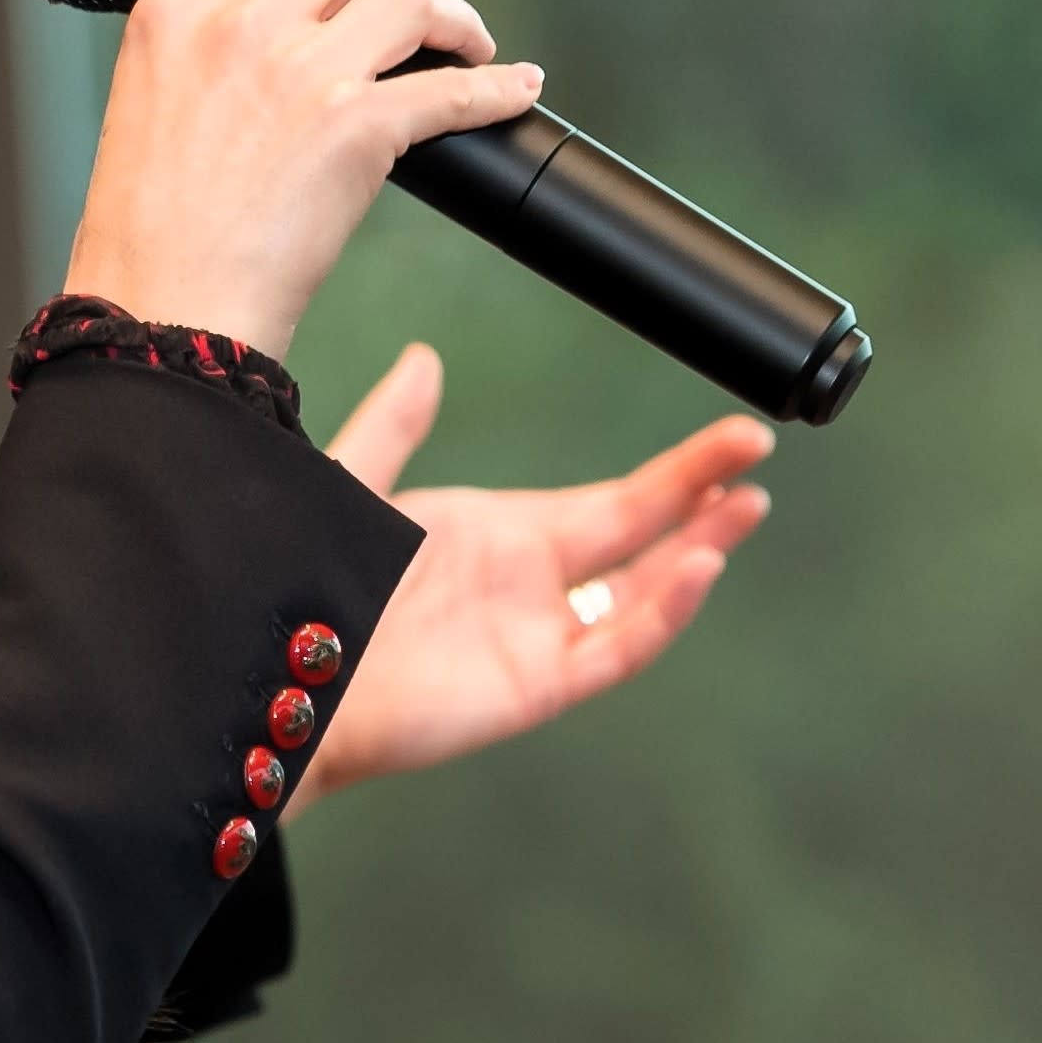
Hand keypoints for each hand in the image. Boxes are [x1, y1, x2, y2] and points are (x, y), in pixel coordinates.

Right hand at [58, 0, 540, 357]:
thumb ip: (201, 37)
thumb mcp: (146, 95)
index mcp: (172, 11)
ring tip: (458, 44)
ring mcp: (301, 73)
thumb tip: (279, 8)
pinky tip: (513, 86)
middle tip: (393, 2)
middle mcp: (237, 27)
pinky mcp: (357, 128)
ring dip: (449, 17)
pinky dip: (497, 87)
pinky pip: (455, 87)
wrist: (164, 312)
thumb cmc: (147, 228)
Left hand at [290, 343, 771, 811]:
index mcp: (505, 534)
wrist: (284, 681)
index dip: (681, 472)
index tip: (736, 439)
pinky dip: (659, 614)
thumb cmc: (311, 595)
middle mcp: (534, 584)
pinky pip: (613, 648)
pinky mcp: (534, 685)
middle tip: (758, 457)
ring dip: (695, 554)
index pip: (619, 499)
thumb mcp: (355, 489)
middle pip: (645, 536)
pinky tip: (693, 569)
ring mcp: (540, 636)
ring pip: (643, 595)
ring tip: (743, 507)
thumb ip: (393, 425)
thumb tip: (424, 357)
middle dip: (705, 499)